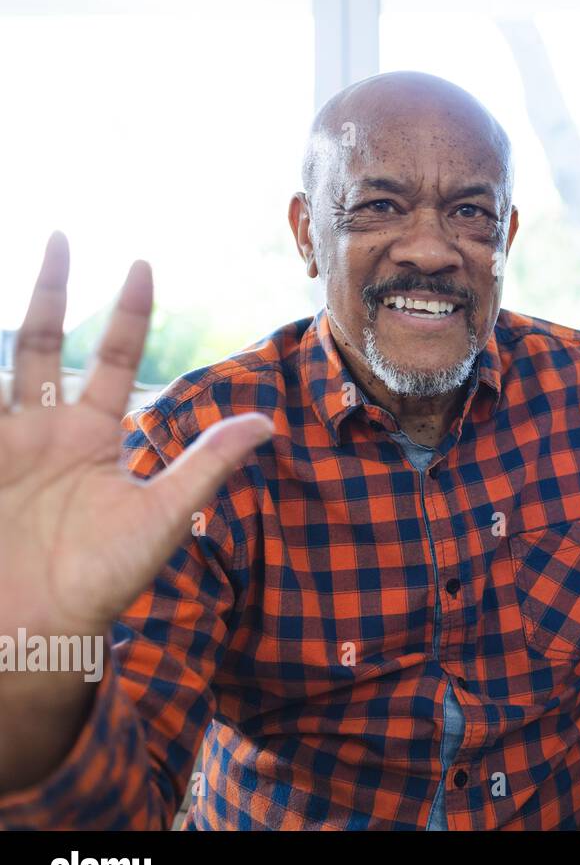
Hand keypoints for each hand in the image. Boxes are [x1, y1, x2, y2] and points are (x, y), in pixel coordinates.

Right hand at [0, 233, 272, 649]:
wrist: (34, 630)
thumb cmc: (101, 579)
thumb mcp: (161, 515)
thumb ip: (206, 465)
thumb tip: (268, 421)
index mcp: (92, 436)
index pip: (111, 356)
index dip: (127, 312)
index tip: (142, 263)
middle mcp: (43, 429)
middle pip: (43, 342)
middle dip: (54, 290)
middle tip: (63, 234)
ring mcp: (1, 444)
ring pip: (3, 361)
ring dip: (15, 315)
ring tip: (40, 255)